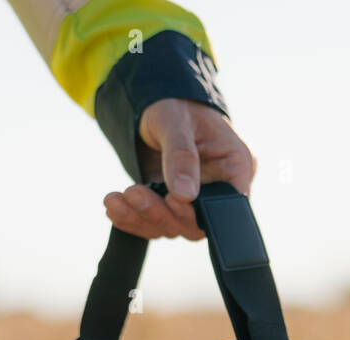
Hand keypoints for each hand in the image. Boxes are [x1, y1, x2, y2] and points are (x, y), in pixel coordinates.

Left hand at [103, 98, 255, 239]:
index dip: (201, 211)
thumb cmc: (174, 102)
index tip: (172, 200)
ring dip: (141, 217)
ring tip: (115, 199)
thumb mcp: (175, 120)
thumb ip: (181, 156)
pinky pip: (153, 223)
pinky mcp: (170, 206)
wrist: (153, 104)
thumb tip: (185, 194)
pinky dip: (131, 219)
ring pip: (171, 226)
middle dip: (162, 214)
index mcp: (235, 166)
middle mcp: (218, 189)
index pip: (229, 205)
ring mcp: (194, 201)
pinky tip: (114, 207)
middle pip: (196, 224)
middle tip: (134, 193)